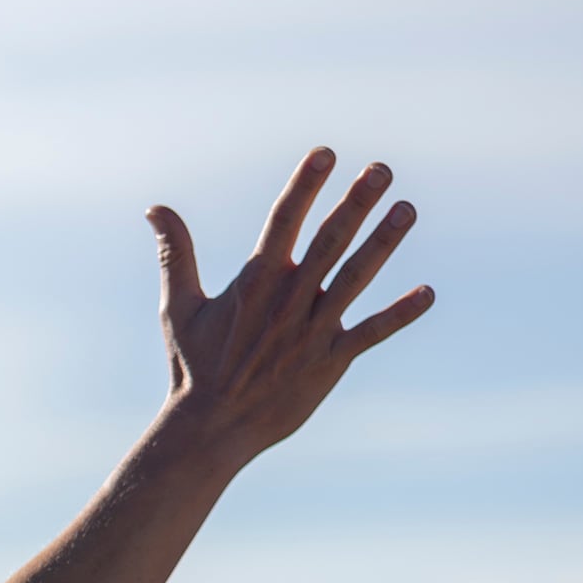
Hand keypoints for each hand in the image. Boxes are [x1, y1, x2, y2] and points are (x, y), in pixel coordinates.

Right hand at [146, 149, 432, 466]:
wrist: (211, 429)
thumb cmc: (193, 367)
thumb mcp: (178, 307)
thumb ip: (175, 253)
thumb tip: (154, 208)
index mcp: (254, 283)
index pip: (283, 222)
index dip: (304, 186)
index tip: (325, 153)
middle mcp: (287, 301)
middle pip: (328, 242)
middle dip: (355, 203)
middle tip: (381, 169)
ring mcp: (311, 331)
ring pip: (354, 279)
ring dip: (382, 243)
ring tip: (407, 209)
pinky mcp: (329, 362)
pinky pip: (370, 333)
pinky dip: (399, 315)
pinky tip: (428, 294)